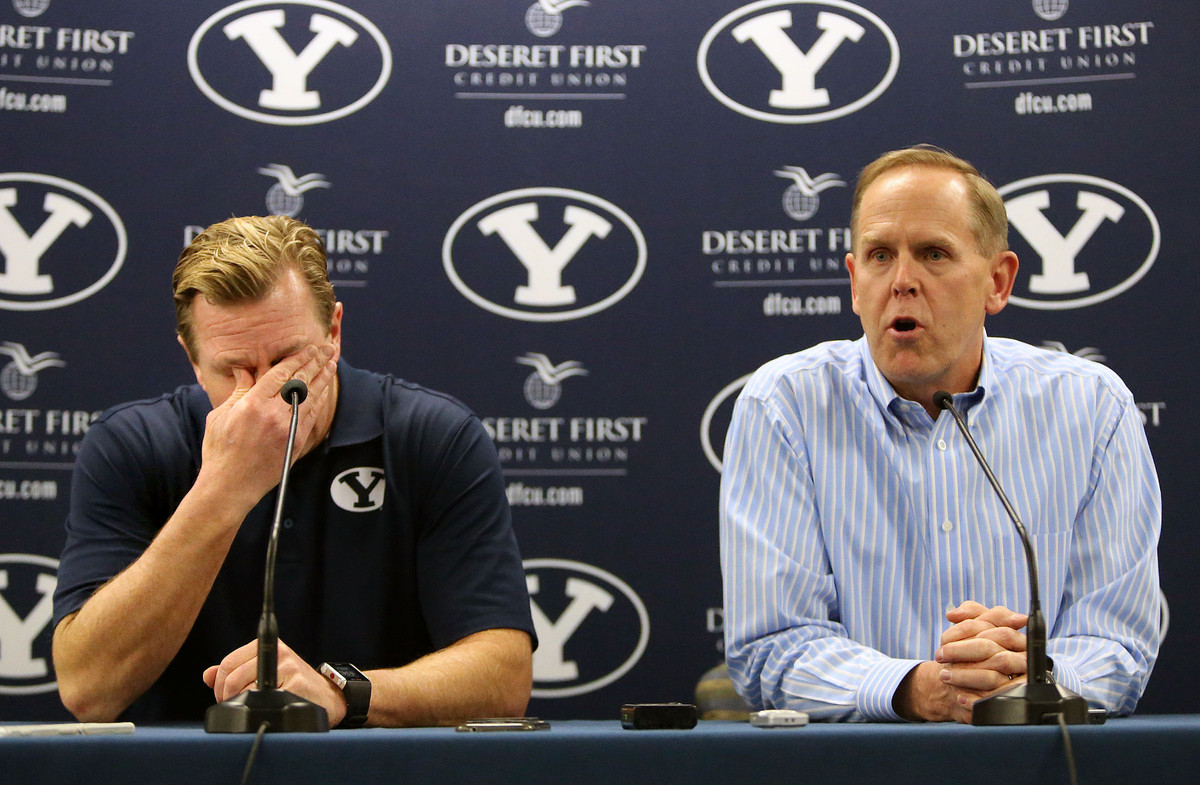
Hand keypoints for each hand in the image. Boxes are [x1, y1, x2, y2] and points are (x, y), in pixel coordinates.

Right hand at [197, 343, 336, 510]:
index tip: (308, 348)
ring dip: (323, 378)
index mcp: (253, 404)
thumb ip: (239, 391)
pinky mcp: (296, 442)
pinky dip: (319, 399)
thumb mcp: (221, 415)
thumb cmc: (220, 450)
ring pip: (311, 397)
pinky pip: (312, 415)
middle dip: (316, 362)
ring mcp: (288, 429)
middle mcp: (273, 415)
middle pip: (300, 381)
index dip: (297, 358)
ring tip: (332, 362)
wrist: (230, 486)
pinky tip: (324, 388)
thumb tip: (245, 370)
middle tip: (327, 348)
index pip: (281, 374)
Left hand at [203, 638, 347, 726]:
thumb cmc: (293, 686)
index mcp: (266, 645)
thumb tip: (207, 674)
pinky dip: (260, 708)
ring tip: (252, 707)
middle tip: (234, 705)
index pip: (228, 663)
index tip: (225, 696)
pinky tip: (269, 708)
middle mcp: (278, 651)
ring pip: (245, 688)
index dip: (219, 684)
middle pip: (232, 676)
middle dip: (226, 696)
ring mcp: (288, 667)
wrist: (329, 696)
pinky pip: (263, 699)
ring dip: (242, 703)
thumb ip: (235, 672)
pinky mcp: (296, 684)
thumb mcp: (264, 672)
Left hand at [937, 602, 1028, 714]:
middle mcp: (1023, 660)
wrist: (975, 682)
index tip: (943, 640)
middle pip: (997, 655)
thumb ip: (971, 613)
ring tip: (944, 676)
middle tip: (940, 657)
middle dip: (963, 653)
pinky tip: (959, 697)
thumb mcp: (977, 626)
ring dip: (965, 676)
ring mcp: (1020, 682)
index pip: (1002, 632)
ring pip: (993, 677)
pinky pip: (994, 701)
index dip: (968, 633)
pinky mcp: (1011, 701)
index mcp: (1018, 640)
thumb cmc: (977, 649)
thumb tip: (953, 614)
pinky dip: (974, 699)